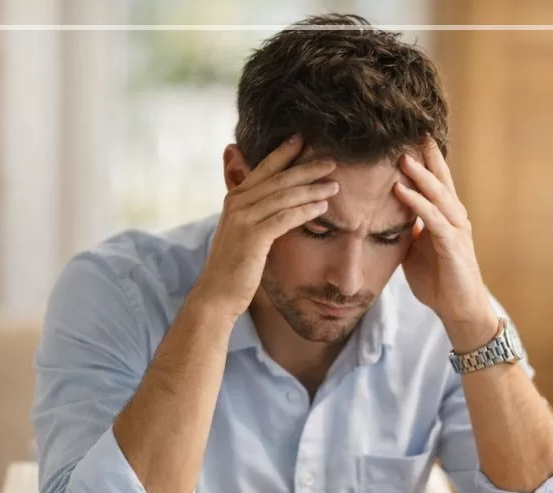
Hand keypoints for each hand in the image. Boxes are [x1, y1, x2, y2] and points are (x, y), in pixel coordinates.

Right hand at [190, 136, 338, 319]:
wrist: (217, 294)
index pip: (264, 168)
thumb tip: (273, 201)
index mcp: (235, 198)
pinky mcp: (252, 236)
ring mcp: (243, 218)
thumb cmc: (235, 265)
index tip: (303, 139)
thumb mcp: (243, 232)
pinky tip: (323, 208)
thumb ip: (255, 212)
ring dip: (312, 189)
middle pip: (278, 178)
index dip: (284, 152)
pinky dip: (305, 211)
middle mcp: (237, 203)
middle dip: (306, 168)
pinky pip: (284, 218)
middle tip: (332, 161)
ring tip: (334, 185)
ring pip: (284, 196)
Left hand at [393, 139, 498, 351]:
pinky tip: (400, 191)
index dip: (425, 159)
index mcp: (447, 216)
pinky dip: (416, 203)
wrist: (458, 309)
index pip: (436, 181)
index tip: (409, 136)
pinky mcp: (452, 246)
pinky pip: (433, 219)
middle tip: (411, 130)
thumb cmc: (438, 280)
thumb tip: (391, 213)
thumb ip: (409, 228)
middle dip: (426, 156)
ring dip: (420, 175)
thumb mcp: (417, 249)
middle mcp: (455, 217)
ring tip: (402, 156)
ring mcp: (456, 230)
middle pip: (441, 179)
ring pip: (438, 194)